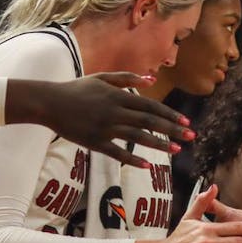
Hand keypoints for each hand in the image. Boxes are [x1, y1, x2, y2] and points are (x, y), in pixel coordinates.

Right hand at [6, 73, 193, 167]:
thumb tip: (151, 80)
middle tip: (190, 137)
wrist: (50, 102)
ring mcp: (105, 128)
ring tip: (177, 151)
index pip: (151, 107)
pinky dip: (133, 158)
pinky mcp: (94, 142)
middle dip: (172, 130)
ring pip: (137, 138)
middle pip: (149, 122)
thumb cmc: (78, 89)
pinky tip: (148, 164)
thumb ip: (127, 78)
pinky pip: (117, 152)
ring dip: (159, 145)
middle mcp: (115, 112)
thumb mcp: (103, 78)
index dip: (170, 115)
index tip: (186, 122)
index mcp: (118, 96)